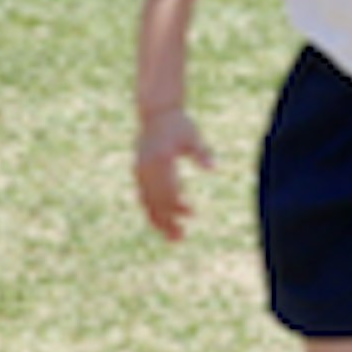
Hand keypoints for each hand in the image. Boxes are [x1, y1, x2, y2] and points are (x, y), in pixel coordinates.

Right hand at [135, 106, 211, 240]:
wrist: (156, 113)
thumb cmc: (179, 124)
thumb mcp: (192, 136)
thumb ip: (201, 152)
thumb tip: (213, 168)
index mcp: (160, 159)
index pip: (168, 190)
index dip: (178, 206)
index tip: (191, 215)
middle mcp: (146, 167)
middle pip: (156, 201)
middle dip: (167, 221)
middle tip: (180, 238)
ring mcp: (139, 170)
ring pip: (147, 202)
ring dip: (159, 220)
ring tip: (173, 237)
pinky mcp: (138, 172)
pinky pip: (144, 196)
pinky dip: (153, 209)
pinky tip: (165, 220)